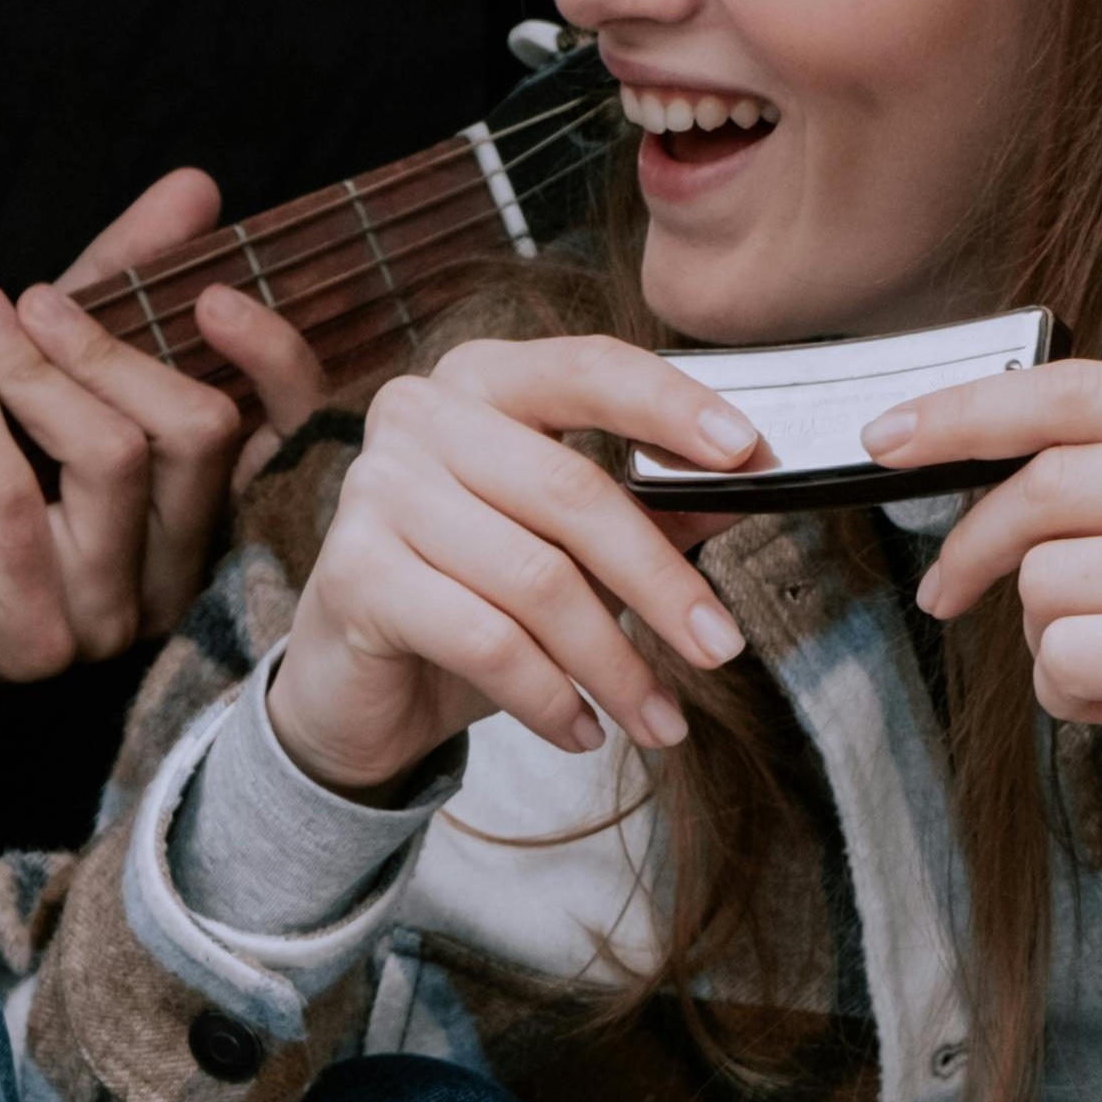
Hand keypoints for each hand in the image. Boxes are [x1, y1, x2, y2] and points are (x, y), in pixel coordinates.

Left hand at [0, 168, 331, 702]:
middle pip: (196, 432)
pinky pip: (11, 496)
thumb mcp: (59, 376)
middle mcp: (180, 581)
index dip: (274, 362)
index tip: (212, 293)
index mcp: (213, 522)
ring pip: (111, 456)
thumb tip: (195, 188)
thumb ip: (127, 287)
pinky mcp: (32, 638)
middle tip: (27, 298)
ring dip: (31, 368)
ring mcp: (111, 618)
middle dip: (105, 346)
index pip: (293, 439)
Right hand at [267, 335, 766, 794]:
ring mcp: (377, 489)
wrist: (351, 692)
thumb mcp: (568, 553)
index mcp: (481, 381)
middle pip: (573, 491)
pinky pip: (487, 639)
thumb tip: (744, 488)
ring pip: (536, 579)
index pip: (588, 369)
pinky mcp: (355, 572)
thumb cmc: (466, 603)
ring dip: (613, 664)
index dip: (670, 407)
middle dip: (662, 583)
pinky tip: (582, 731)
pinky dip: (550, 697)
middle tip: (721, 649)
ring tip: (659, 721)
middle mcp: (419, 415)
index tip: (750, 453)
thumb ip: (647, 512)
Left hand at [883, 364, 1101, 899]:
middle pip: (1041, 486)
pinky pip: (1067, 657)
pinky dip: (1071, 694)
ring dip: (1043, 640)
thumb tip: (983, 457)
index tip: (882, 438)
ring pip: (1045, 580)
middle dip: (972, 552)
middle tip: (949, 597)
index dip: (962, 411)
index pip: (1072, 390)